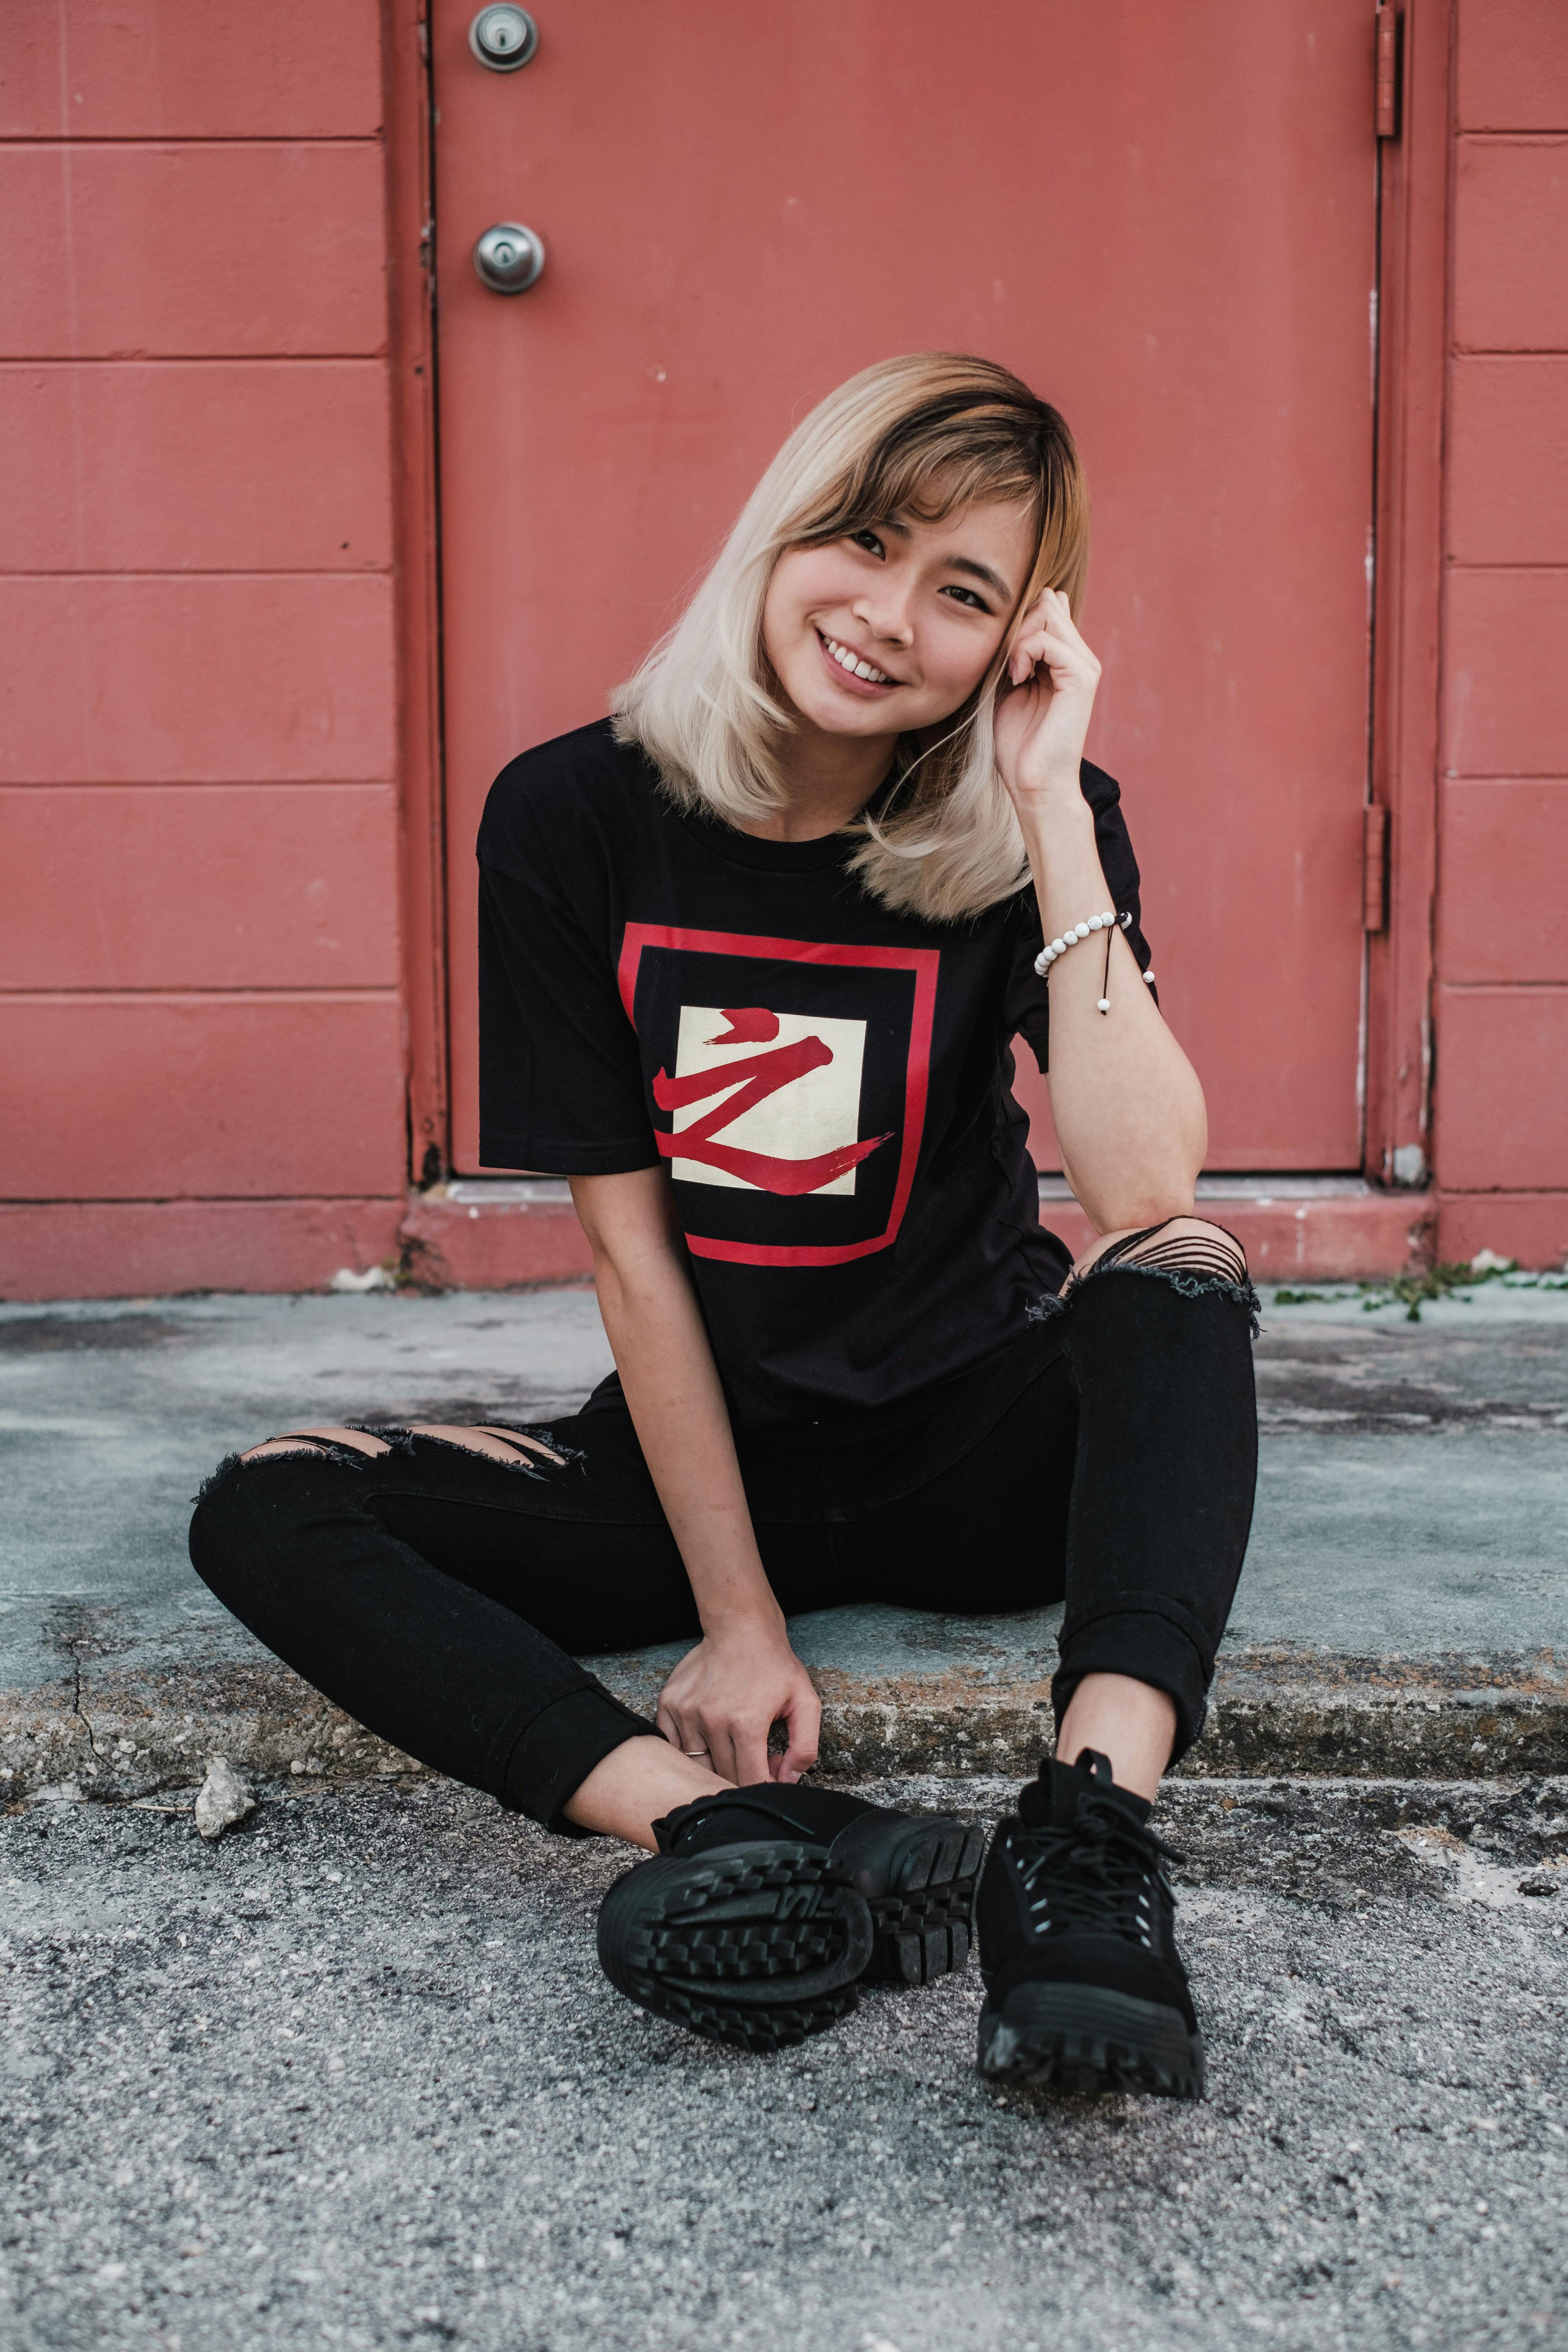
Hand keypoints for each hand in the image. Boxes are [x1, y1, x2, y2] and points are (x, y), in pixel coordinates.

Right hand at [656, 1616, 820, 1787]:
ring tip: (734, 1745)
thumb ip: (804, 1747)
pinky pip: (673, 1746)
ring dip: (717, 1764)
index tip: (771, 1774)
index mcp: (747, 1723)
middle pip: (724, 1776)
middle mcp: (712, 1719)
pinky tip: (707, 1738)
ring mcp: (687, 1711)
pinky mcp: (670, 1703)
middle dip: (744, 1776)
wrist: (740, 1627)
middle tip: (757, 1757)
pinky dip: (689, 1751)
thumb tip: (788, 1781)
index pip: (751, 1782)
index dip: (766, 1787)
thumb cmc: (774, 1665)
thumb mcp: (805, 1702)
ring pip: (698, 1765)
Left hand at [992, 586, 1101, 806]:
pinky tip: (1016, 679)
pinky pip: (1048, 640)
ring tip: (1010, 673)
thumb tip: (1013, 617)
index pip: (1046, 605)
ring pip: (1047, 613)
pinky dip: (1023, 653)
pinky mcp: (1082, 677)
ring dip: (1016, 638)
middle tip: (1002, 663)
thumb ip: (1013, 651)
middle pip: (1046, 603)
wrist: (1032, 783)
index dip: (1016, 619)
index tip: (998, 655)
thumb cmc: (1017, 742)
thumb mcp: (1007, 684)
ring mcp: (1085, 665)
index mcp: (1065, 657)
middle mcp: (1079, 656)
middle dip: (1014, 624)